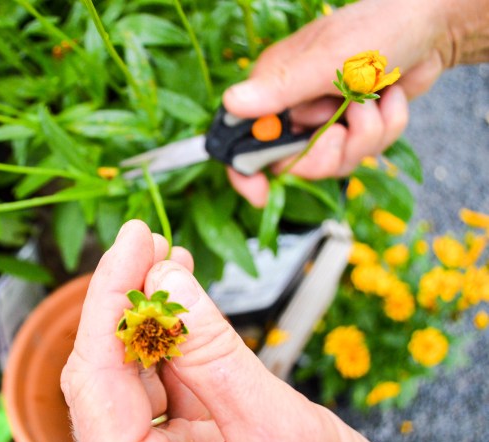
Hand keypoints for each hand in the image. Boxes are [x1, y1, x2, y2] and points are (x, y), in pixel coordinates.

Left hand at [61, 219, 392, 441]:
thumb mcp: (276, 426)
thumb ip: (215, 357)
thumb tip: (169, 282)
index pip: (96, 382)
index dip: (108, 304)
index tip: (131, 246)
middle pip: (106, 373)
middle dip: (124, 300)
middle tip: (144, 242)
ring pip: (133, 372)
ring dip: (147, 311)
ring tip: (163, 258)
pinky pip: (167, 380)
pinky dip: (174, 334)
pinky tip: (183, 296)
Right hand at [222, 0, 457, 206]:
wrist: (430, 26)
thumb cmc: (375, 28)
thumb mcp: (326, 59)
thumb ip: (280, 88)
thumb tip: (231, 103)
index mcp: (273, 88)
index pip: (242, 138)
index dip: (245, 171)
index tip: (260, 193)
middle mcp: (295, 109)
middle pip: (294, 163)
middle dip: (327, 152)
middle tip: (341, 129)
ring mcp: (326, 121)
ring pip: (335, 162)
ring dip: (365, 134)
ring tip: (373, 99)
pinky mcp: (355, 128)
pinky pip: (365, 152)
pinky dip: (387, 127)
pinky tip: (389, 97)